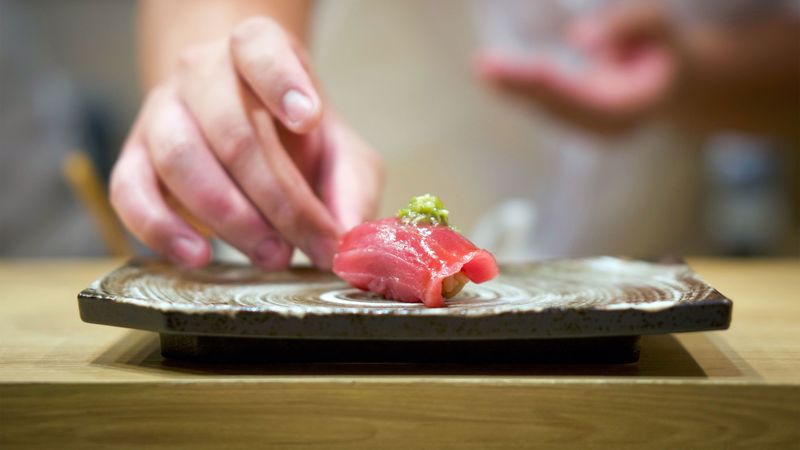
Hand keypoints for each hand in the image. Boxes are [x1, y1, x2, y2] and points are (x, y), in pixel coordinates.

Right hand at [110, 17, 382, 269]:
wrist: (242, 129)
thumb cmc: (296, 140)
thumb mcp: (341, 153)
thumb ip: (352, 191)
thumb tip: (347, 242)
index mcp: (257, 52)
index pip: (259, 46)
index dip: (282, 80)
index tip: (310, 119)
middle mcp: (202, 73)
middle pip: (230, 128)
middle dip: (274, 197)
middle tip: (304, 243)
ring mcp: (161, 113)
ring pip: (180, 159)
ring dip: (229, 218)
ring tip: (271, 255)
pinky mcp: (133, 158)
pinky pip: (129, 191)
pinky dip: (160, 229)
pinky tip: (198, 255)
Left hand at [476, 4, 677, 134]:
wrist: (679, 81)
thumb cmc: (667, 46)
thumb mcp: (657, 25)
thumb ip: (626, 25)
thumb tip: (576, 38)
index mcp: (634, 108)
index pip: (585, 99)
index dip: (553, 84)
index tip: (529, 67)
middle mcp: (611, 128)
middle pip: (559, 107)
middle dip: (522, 87)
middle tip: (484, 66)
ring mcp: (595, 131)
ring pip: (548, 110)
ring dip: (513, 89)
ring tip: (483, 67)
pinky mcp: (581, 124)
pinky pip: (547, 107)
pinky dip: (521, 90)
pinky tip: (494, 75)